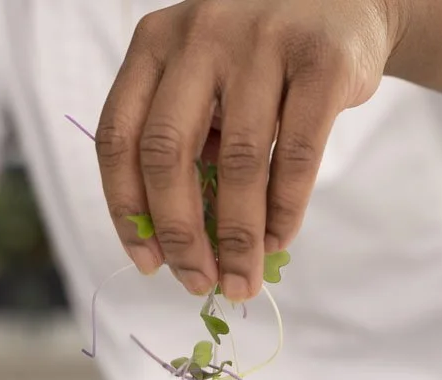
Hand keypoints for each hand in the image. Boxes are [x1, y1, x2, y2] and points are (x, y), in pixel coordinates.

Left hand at [96, 0, 405, 300]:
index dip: (127, 211)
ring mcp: (262, 41)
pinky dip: (285, 211)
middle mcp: (200, 35)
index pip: (118, 138)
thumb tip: (179, 247)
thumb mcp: (205, 84)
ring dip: (238, 239)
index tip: (149, 263)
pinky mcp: (322, 61)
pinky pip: (296, 157)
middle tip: (198, 283)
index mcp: (155, 44)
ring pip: (236, 164)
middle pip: (167, 155)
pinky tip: (278, 241)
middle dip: (181, 236)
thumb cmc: (263, 59)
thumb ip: (185, 144)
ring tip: (244, 280)